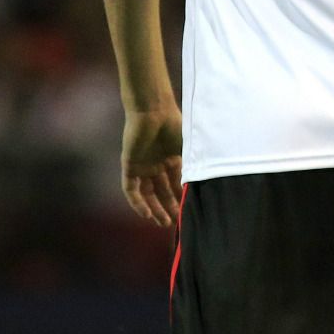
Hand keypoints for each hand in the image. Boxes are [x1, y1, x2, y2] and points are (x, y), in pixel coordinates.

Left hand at [122, 107, 183, 226]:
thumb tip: (203, 187)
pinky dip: (137, 202)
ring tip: (162, 222)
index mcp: (171, 158)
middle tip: (173, 222)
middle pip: (160, 191)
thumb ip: (193, 167)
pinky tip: (146, 214)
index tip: (187, 211)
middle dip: (167, 206)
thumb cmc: (174, 125)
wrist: (154, 110)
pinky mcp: (129, 165)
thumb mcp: (188, 149)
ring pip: (146, 193)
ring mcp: (142, 165)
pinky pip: (131, 189)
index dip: (180, 198)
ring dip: (153, 208)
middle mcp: (156, 164)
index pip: (175, 183)